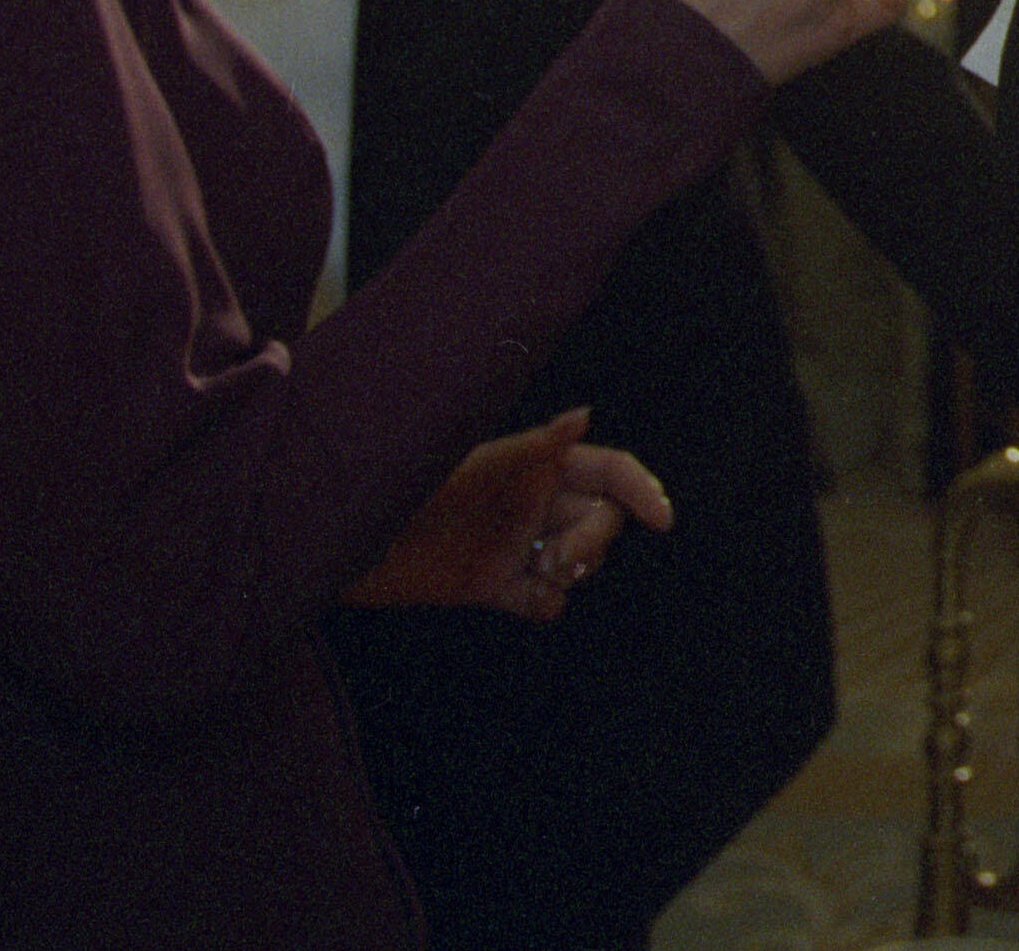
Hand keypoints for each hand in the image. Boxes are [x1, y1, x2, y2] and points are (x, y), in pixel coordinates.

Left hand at [346, 408, 671, 619]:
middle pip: (600, 519)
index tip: (661, 519)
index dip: (640, 489)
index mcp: (537, 466)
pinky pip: (544, 600)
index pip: (609, 471)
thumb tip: (585, 415)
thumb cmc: (415, 491)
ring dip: (573, 572)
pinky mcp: (495, 586)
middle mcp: (534, 504)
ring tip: (541, 573)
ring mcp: (517, 545)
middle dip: (595, 540)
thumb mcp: (479, 466)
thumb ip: (536, 446)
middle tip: (562, 559)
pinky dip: (546, 603)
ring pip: (579, 560)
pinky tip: (526, 596)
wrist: (357, 542)